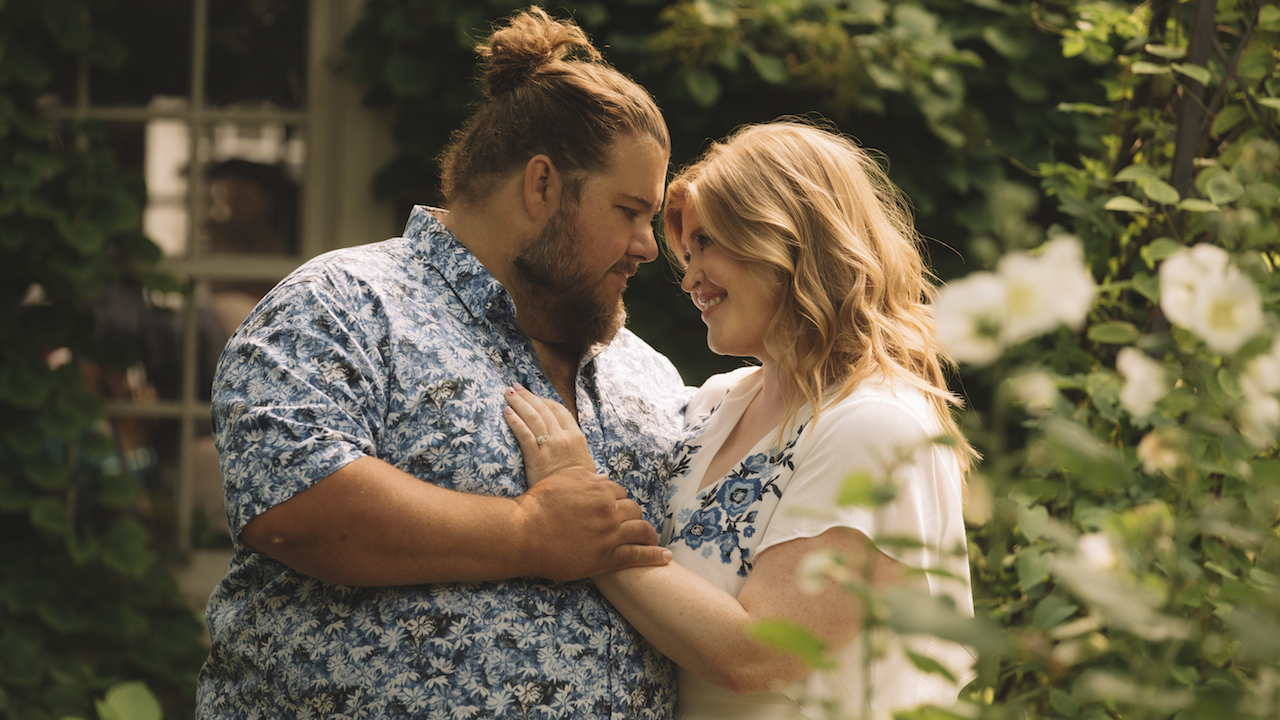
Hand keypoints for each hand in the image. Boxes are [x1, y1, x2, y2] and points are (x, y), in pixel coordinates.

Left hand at [503, 383, 595, 485]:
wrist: (573, 504)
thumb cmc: (579, 487)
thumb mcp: (586, 467)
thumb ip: (580, 454)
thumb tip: (585, 453)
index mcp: (576, 437)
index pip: (559, 410)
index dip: (544, 400)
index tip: (533, 395)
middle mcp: (564, 438)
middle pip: (543, 410)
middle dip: (527, 396)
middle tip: (514, 387)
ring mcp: (550, 447)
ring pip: (533, 418)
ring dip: (519, 403)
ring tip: (508, 393)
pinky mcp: (537, 458)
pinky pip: (524, 435)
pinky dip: (515, 421)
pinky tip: (506, 412)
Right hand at [514, 468, 670, 580]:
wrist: (524, 533)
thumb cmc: (538, 505)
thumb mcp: (563, 480)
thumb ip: (587, 478)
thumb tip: (604, 478)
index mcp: (601, 491)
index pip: (620, 492)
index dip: (617, 500)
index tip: (614, 508)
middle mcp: (610, 511)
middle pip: (634, 510)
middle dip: (632, 515)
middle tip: (627, 524)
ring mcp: (611, 535)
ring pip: (641, 530)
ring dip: (648, 534)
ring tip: (651, 539)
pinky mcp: (607, 558)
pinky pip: (639, 556)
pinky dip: (655, 556)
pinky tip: (665, 557)